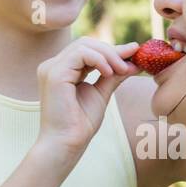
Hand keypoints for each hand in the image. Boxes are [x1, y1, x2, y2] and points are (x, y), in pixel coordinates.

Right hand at [35, 38, 140, 164]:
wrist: (67, 144)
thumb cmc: (81, 124)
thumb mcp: (102, 93)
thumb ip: (114, 75)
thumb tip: (133, 62)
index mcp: (62, 70)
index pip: (88, 50)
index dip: (112, 50)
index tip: (135, 52)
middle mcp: (53, 66)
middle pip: (86, 42)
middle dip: (112, 50)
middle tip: (131, 63)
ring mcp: (51, 68)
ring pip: (84, 45)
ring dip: (109, 55)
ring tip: (122, 70)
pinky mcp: (54, 73)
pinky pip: (80, 53)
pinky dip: (99, 59)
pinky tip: (109, 73)